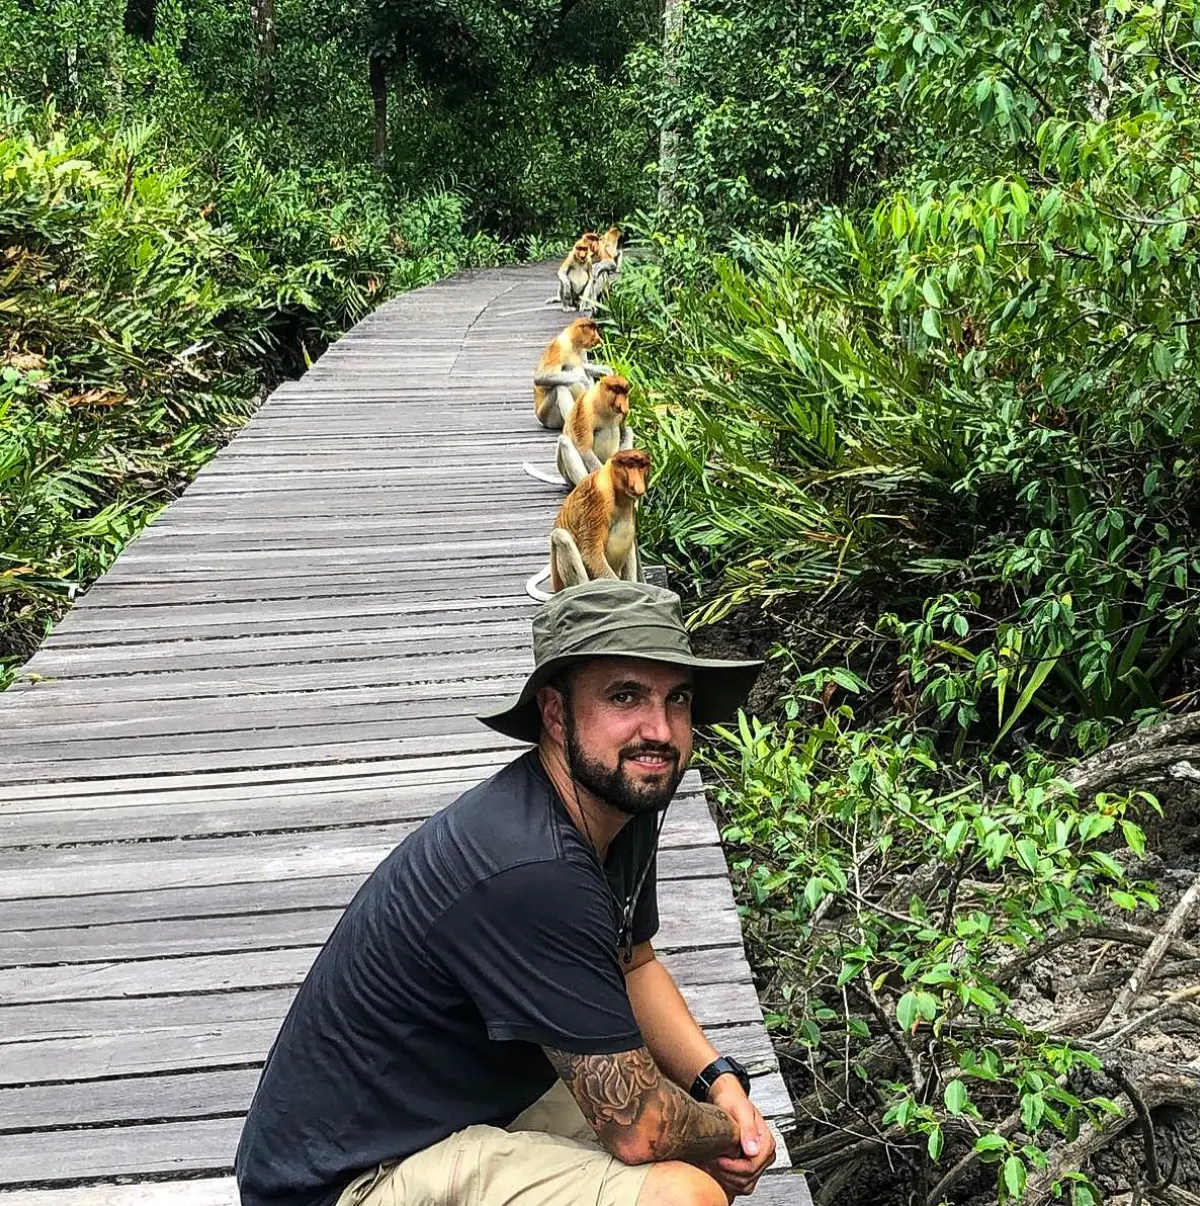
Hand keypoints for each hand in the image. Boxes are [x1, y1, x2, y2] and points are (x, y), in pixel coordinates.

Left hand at [700, 1078, 775, 1197]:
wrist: (728, 1100)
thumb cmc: (733, 1101)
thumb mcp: (740, 1109)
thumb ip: (747, 1129)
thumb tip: (753, 1151)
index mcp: (766, 1142)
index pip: (751, 1167)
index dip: (731, 1166)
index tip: (716, 1159)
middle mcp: (764, 1155)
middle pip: (746, 1179)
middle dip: (724, 1173)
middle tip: (707, 1162)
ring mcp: (756, 1164)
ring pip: (742, 1186)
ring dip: (723, 1179)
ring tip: (708, 1165)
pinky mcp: (747, 1169)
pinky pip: (738, 1185)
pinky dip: (724, 1181)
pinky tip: (712, 1168)